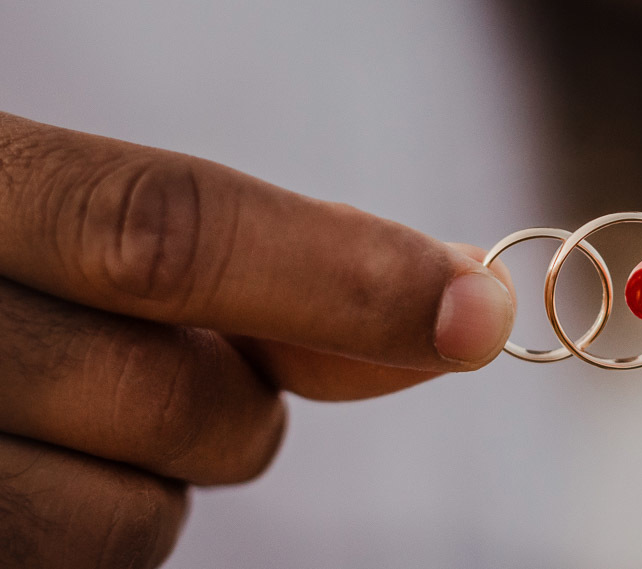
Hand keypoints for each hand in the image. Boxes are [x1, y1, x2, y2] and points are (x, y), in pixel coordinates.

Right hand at [0, 112, 513, 567]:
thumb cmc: (14, 266)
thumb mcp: (98, 225)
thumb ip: (263, 263)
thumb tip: (460, 302)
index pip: (164, 229)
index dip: (342, 273)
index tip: (478, 307)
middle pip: (181, 398)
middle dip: (237, 399)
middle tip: (179, 360)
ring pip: (138, 521)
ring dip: (159, 474)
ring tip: (71, 413)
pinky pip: (82, 568)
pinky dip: (101, 529)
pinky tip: (38, 468)